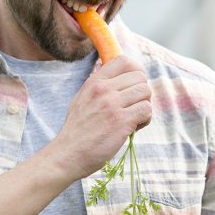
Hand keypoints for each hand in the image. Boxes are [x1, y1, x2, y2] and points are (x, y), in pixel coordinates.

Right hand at [54, 55, 151, 179]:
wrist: (68, 154)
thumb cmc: (77, 129)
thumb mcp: (82, 98)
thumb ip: (96, 84)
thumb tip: (106, 67)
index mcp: (95, 82)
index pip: (124, 60)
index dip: (136, 71)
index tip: (134, 85)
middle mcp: (104, 89)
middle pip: (140, 77)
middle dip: (142, 92)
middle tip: (133, 107)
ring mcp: (113, 104)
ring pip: (146, 92)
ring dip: (144, 106)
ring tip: (134, 119)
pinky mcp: (122, 121)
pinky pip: (146, 110)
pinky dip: (145, 119)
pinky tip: (134, 128)